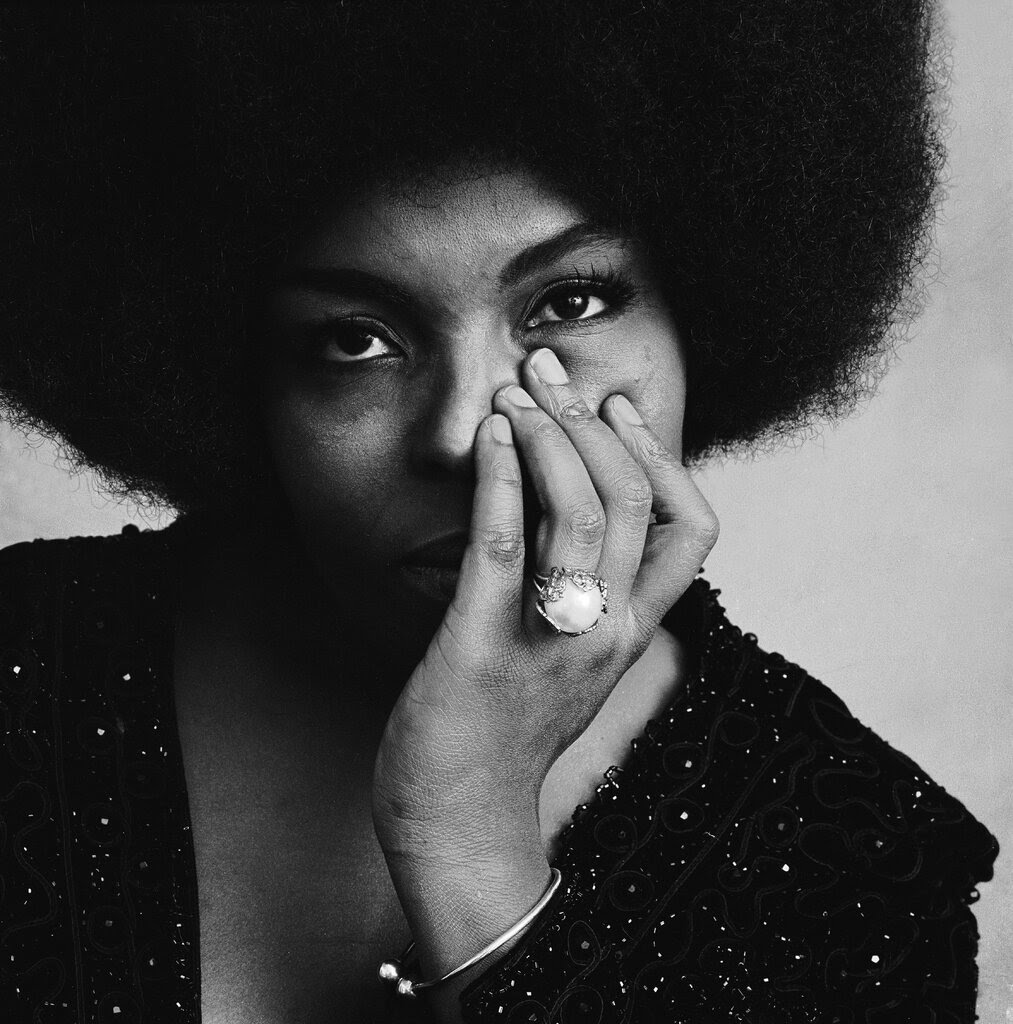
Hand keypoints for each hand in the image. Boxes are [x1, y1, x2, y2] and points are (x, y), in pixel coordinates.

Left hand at [372, 347, 717, 1003]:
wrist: (460, 822)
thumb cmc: (505, 732)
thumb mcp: (570, 658)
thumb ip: (586, 592)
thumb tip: (569, 510)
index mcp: (633, 631)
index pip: (694, 529)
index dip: (664, 455)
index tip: (618, 403)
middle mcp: (608, 632)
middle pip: (636, 503)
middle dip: (595, 422)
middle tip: (552, 368)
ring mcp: (552, 640)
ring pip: (585, 516)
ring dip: (554, 438)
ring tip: (521, 388)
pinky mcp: (482, 645)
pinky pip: (504, 548)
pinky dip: (503, 479)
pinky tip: (494, 432)